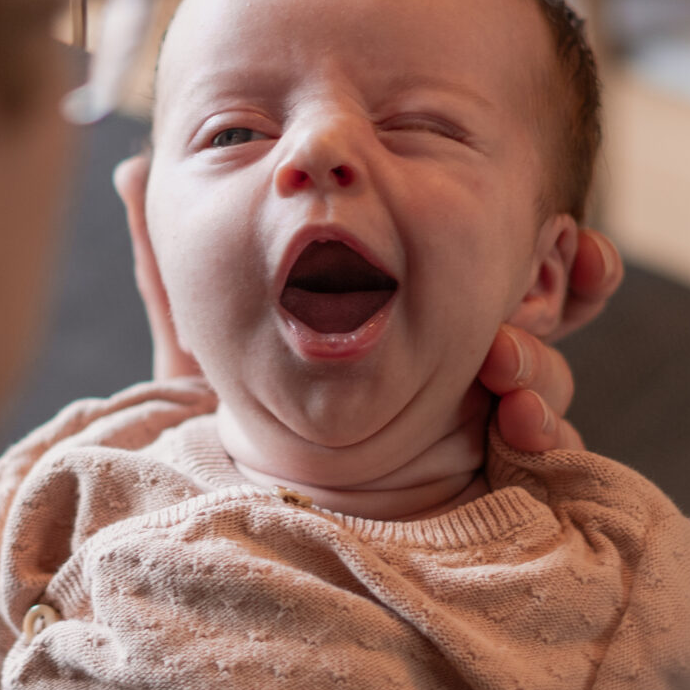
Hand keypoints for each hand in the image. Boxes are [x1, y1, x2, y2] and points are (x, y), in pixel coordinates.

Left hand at [113, 152, 625, 450]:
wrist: (249, 526)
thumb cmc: (225, 429)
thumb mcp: (196, 341)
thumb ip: (168, 262)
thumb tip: (129, 163)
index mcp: (409, 302)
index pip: (491, 253)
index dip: (539, 242)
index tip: (561, 233)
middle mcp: (460, 352)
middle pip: (536, 304)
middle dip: (550, 294)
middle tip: (513, 308)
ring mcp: (482, 413)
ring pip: (545, 373)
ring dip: (540, 366)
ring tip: (503, 374)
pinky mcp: (490, 477)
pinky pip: (545, 450)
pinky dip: (545, 434)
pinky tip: (520, 430)